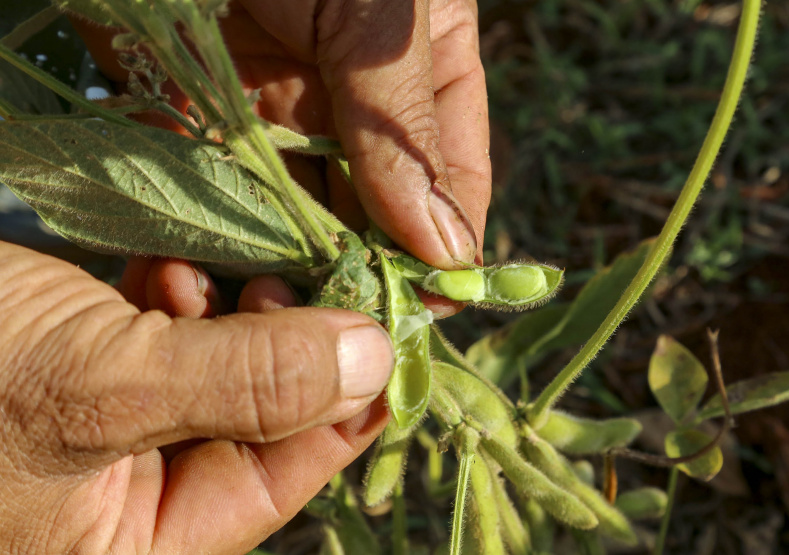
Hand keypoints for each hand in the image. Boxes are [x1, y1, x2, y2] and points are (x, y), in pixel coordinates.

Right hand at [0, 241, 391, 552]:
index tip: (387, 331)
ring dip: (232, 309)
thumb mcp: (105, 389)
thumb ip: (246, 383)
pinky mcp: (87, 362)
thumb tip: (374, 363)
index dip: (341, 408)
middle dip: (284, 346)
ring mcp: (110, 423)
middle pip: (256, 419)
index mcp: (135, 544)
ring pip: (218, 366)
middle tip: (291, 283)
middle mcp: (128, 494)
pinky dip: (181, 290)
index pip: (277, 483)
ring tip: (221, 270)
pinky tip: (170, 262)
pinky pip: (167, 332)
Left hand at [75, 0, 491, 278]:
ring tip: (274, 312)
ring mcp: (277, 118)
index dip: (443, 255)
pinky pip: (218, 200)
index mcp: (424, 77)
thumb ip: (404, 129)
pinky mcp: (199, 124)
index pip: (452, 185)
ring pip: (295, 222)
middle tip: (336, 327)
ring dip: (287, 271)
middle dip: (358, 273)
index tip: (422, 313)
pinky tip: (216, 276)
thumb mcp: (377, 15)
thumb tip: (448, 254)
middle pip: (371, 218)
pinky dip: (217, 242)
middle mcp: (355, 108)